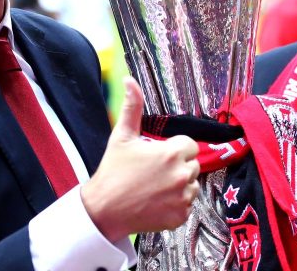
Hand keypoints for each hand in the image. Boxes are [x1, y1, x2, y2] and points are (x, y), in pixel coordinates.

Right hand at [81, 76, 199, 241]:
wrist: (104, 209)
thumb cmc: (113, 171)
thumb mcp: (122, 136)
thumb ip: (132, 107)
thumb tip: (129, 80)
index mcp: (172, 153)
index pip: (190, 146)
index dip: (175, 150)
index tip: (158, 157)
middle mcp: (182, 175)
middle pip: (192, 165)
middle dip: (177, 167)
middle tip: (154, 173)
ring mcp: (183, 197)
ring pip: (192, 186)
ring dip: (179, 186)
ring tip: (155, 188)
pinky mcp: (181, 216)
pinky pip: (187, 205)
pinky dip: (176, 205)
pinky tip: (156, 203)